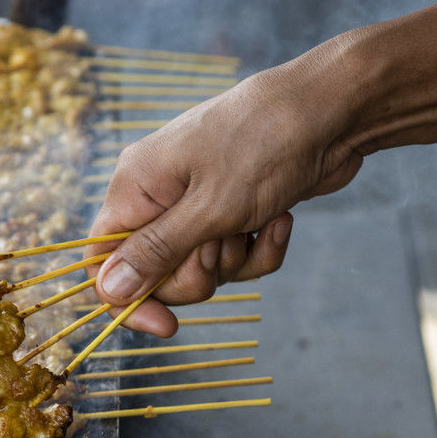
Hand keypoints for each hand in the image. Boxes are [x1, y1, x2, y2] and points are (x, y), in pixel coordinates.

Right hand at [85, 37, 364, 334]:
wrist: (332, 112)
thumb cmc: (263, 146)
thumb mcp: (207, 210)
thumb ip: (156, 254)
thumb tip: (108, 289)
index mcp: (136, 187)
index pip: (104, 260)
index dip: (128, 300)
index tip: (166, 326)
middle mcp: (160, 196)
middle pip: (157, 274)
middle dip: (196, 275)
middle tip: (221, 245)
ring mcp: (199, 202)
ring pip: (203, 270)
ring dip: (235, 260)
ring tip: (255, 221)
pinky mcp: (236, 210)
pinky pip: (238, 257)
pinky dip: (262, 249)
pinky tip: (281, 221)